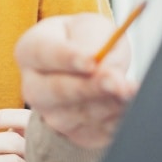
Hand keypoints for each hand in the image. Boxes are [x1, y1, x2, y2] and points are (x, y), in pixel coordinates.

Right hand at [14, 13, 138, 148]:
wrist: (91, 63)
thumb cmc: (86, 40)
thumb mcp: (92, 27)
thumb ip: (95, 44)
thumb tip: (104, 70)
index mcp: (30, 50)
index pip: (44, 54)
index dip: (68, 58)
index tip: (90, 61)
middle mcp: (34, 86)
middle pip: (57, 91)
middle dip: (90, 88)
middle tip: (115, 82)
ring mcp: (51, 114)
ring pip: (79, 114)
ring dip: (109, 104)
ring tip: (131, 90)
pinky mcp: (74, 133)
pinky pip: (96, 132)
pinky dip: (116, 120)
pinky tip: (130, 106)